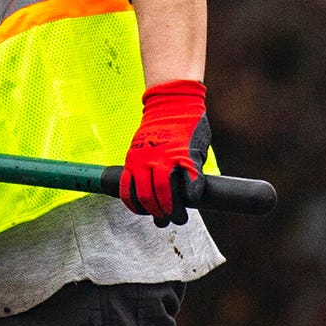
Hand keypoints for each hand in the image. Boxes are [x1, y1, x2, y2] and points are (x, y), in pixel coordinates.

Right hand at [119, 79, 210, 224]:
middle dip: (168, 214)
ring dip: (150, 210)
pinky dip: (132, 201)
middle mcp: (160, 160)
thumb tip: (187, 197)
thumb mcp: (199, 150)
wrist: (170, 104)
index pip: (187, 192)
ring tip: (158, 217)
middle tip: (173, 220)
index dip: (187, 205)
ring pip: (142, 195)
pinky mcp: (131, 159)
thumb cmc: (190, 127)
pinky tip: (139, 208)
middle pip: (161, 197)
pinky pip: (126, 186)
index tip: (187, 211)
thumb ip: (191, 173)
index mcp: (181, 158)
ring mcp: (142, 160)